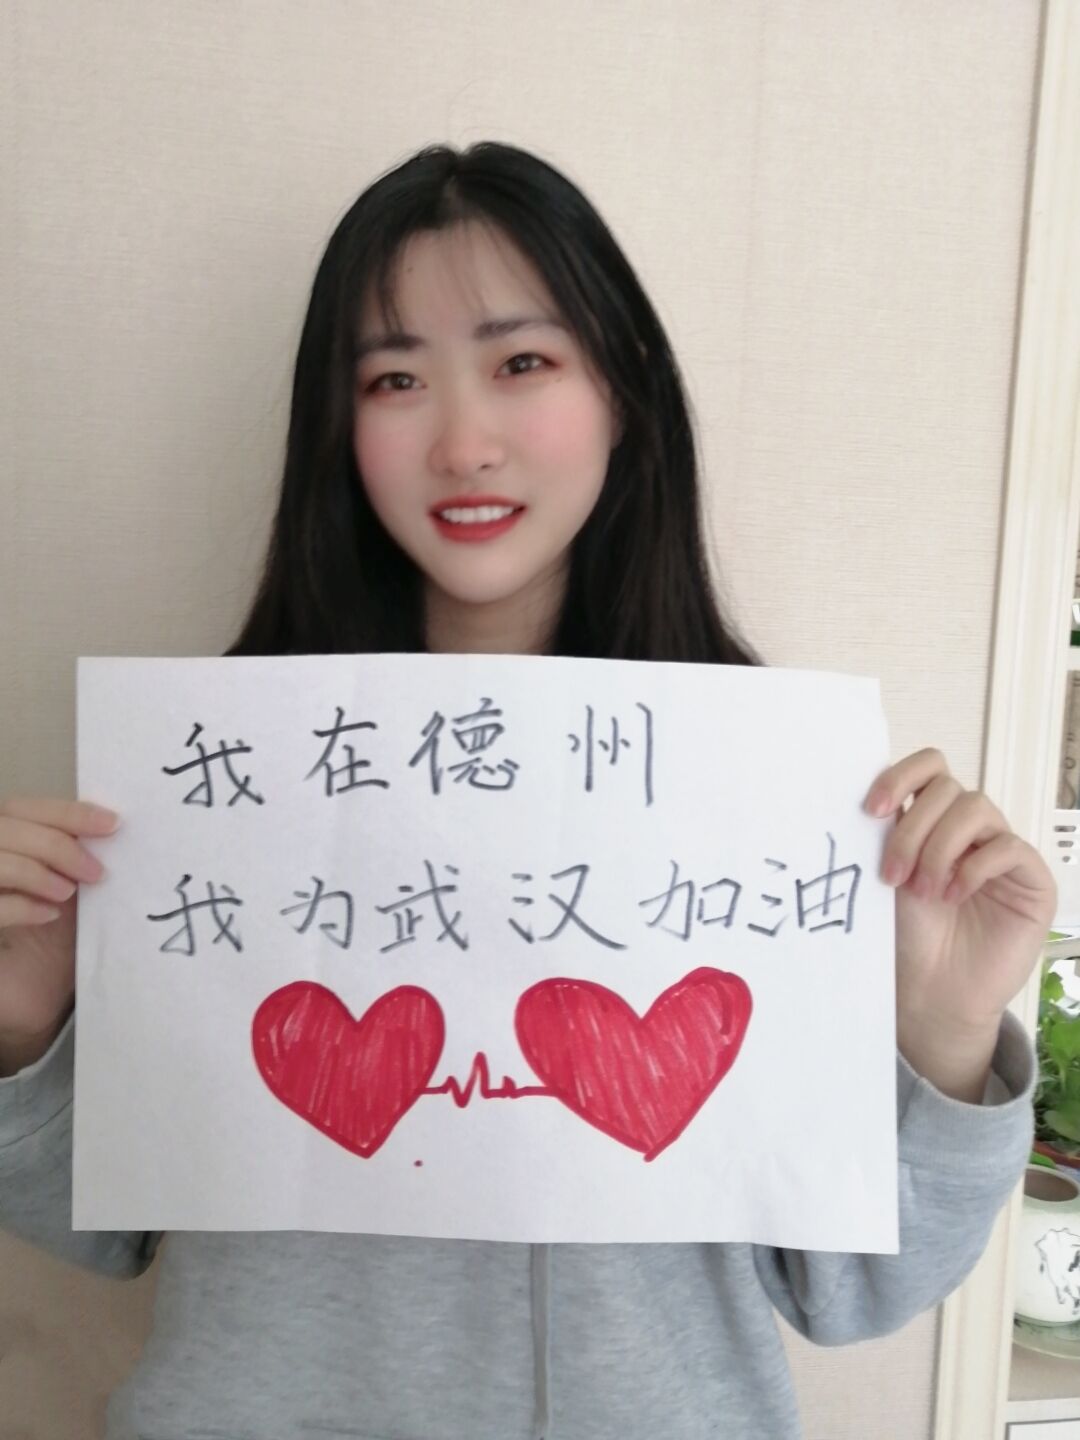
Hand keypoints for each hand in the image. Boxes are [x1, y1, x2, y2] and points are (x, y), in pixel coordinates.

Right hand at [0, 797, 119, 1075]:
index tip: (113, 824)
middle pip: (6, 826)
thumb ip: (74, 855)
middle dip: (56, 845)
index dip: (67, 812)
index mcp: (1, 834)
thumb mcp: (66, 885)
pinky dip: (20, 905)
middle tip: (96, 873)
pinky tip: (48, 915)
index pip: (24, 807)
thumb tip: (112, 826)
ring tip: (67, 894)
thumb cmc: (48, 932)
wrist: (26, 991)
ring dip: (36, 872)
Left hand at [864, 748, 1056, 1100]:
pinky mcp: (1031, 879)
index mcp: (931, 819)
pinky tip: (953, 894)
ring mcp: (1001, 850)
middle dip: (911, 830)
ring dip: (940, 847)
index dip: (900, 776)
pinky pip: (1007, 847)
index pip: (928, 767)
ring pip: (976, 808)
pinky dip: (973, 867)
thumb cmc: (906, 937)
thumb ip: (885, 834)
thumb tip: (867, 796)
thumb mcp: (885, 877)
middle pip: (947, 787)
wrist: (930, 994)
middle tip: (892, 876)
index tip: (871, 809)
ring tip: (924, 890)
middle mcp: (968, 828)